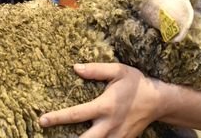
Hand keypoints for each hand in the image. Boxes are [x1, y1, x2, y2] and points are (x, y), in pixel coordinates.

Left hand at [39, 63, 166, 137]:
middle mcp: (109, 125)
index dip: (58, 118)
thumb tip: (76, 68)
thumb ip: (96, 70)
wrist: (158, 101)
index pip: (76, 114)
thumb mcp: (118, 70)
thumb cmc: (136, 83)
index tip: (42, 120)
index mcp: (105, 106)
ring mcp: (116, 136)